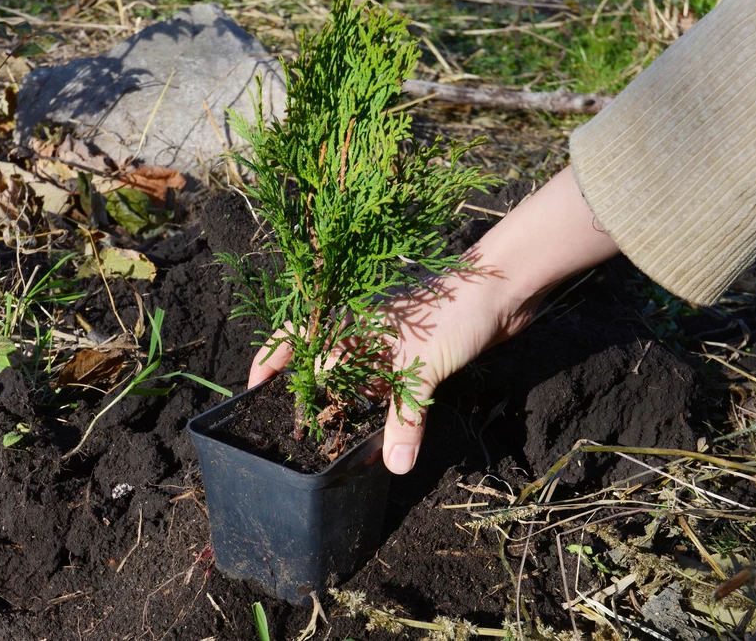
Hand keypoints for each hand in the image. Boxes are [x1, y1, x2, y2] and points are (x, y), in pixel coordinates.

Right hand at [248, 166, 619, 473]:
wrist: (504, 289)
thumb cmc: (453, 312)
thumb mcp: (423, 366)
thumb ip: (406, 417)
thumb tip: (392, 466)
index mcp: (352, 323)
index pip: (297, 338)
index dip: (270, 360)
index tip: (251, 391)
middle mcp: (366, 333)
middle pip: (324, 363)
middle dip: (308, 392)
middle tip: (295, 428)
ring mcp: (393, 345)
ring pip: (359, 377)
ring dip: (348, 403)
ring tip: (333, 437)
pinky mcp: (422, 356)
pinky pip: (392, 385)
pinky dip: (385, 406)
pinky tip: (383, 431)